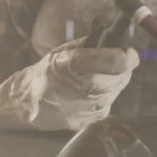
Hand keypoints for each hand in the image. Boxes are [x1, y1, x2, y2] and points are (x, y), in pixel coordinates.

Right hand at [0, 39, 139, 130]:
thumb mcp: (62, 52)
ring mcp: (88, 108)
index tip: (128, 51)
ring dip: (115, 79)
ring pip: (119, 88)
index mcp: (73, 65)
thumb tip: (115, 36)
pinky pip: (111, 100)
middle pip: (123, 75)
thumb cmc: (46, 73)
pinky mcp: (91, 120)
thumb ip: (90, 44)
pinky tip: (92, 90)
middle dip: (123, 65)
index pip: (116, 61)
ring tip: (99, 75)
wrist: (28, 105)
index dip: (127, 54)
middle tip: (114, 59)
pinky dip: (107, 93)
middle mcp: (83, 89)